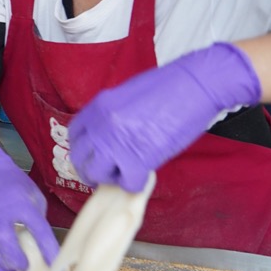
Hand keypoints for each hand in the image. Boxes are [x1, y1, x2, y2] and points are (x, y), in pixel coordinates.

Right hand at [0, 144, 59, 270]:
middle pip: (7, 241)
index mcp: (21, 203)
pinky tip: (5, 267)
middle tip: (29, 269)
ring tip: (17, 270)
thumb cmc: (15, 185)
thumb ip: (38, 220)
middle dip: (19, 260)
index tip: (56, 265)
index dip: (48, 249)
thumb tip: (45, 247)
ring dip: (5, 263)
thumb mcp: (34, 197)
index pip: (38, 230)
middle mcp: (0, 212)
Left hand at [69, 42, 261, 191]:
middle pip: (80, 157)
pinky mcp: (138, 158)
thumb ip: (111, 115)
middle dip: (89, 168)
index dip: (83, 148)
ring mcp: (116, 142)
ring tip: (122, 176)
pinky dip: (133, 185)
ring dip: (108, 179)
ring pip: (96, 173)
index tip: (91, 155)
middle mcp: (101, 125)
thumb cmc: (167, 86)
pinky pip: (126, 183)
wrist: (194, 86)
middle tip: (103, 173)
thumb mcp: (126, 95)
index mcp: (98, 107)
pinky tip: (141, 177)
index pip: (75, 135)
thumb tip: (108, 133)